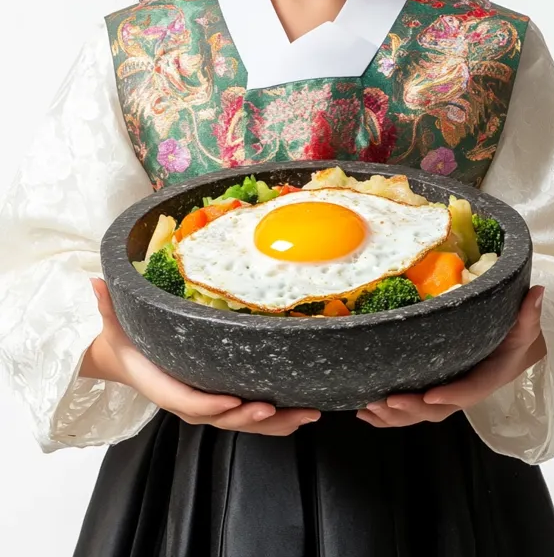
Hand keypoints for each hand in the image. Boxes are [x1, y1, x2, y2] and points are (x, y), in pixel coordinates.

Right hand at [82, 278, 319, 435]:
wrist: (123, 357)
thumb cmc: (123, 337)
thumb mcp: (111, 321)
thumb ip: (106, 306)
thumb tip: (94, 285)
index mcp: (163, 384)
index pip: (187, 401)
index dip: (211, 404)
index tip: (235, 401)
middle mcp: (187, 400)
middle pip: (222, 418)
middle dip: (251, 417)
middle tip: (277, 408)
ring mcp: (206, 404)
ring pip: (242, 422)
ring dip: (276, 421)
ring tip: (306, 414)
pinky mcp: (220, 399)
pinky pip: (249, 416)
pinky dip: (276, 419)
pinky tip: (301, 412)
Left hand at [357, 284, 545, 428]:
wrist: (511, 352)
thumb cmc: (514, 337)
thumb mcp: (525, 326)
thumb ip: (529, 314)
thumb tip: (538, 292)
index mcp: (486, 378)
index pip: (468, 390)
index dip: (449, 395)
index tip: (429, 396)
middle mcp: (464, 391)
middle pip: (438, 409)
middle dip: (411, 409)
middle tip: (387, 401)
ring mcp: (447, 394)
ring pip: (419, 414)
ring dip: (393, 416)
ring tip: (368, 410)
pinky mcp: (433, 392)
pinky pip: (410, 410)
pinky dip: (387, 416)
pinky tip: (364, 413)